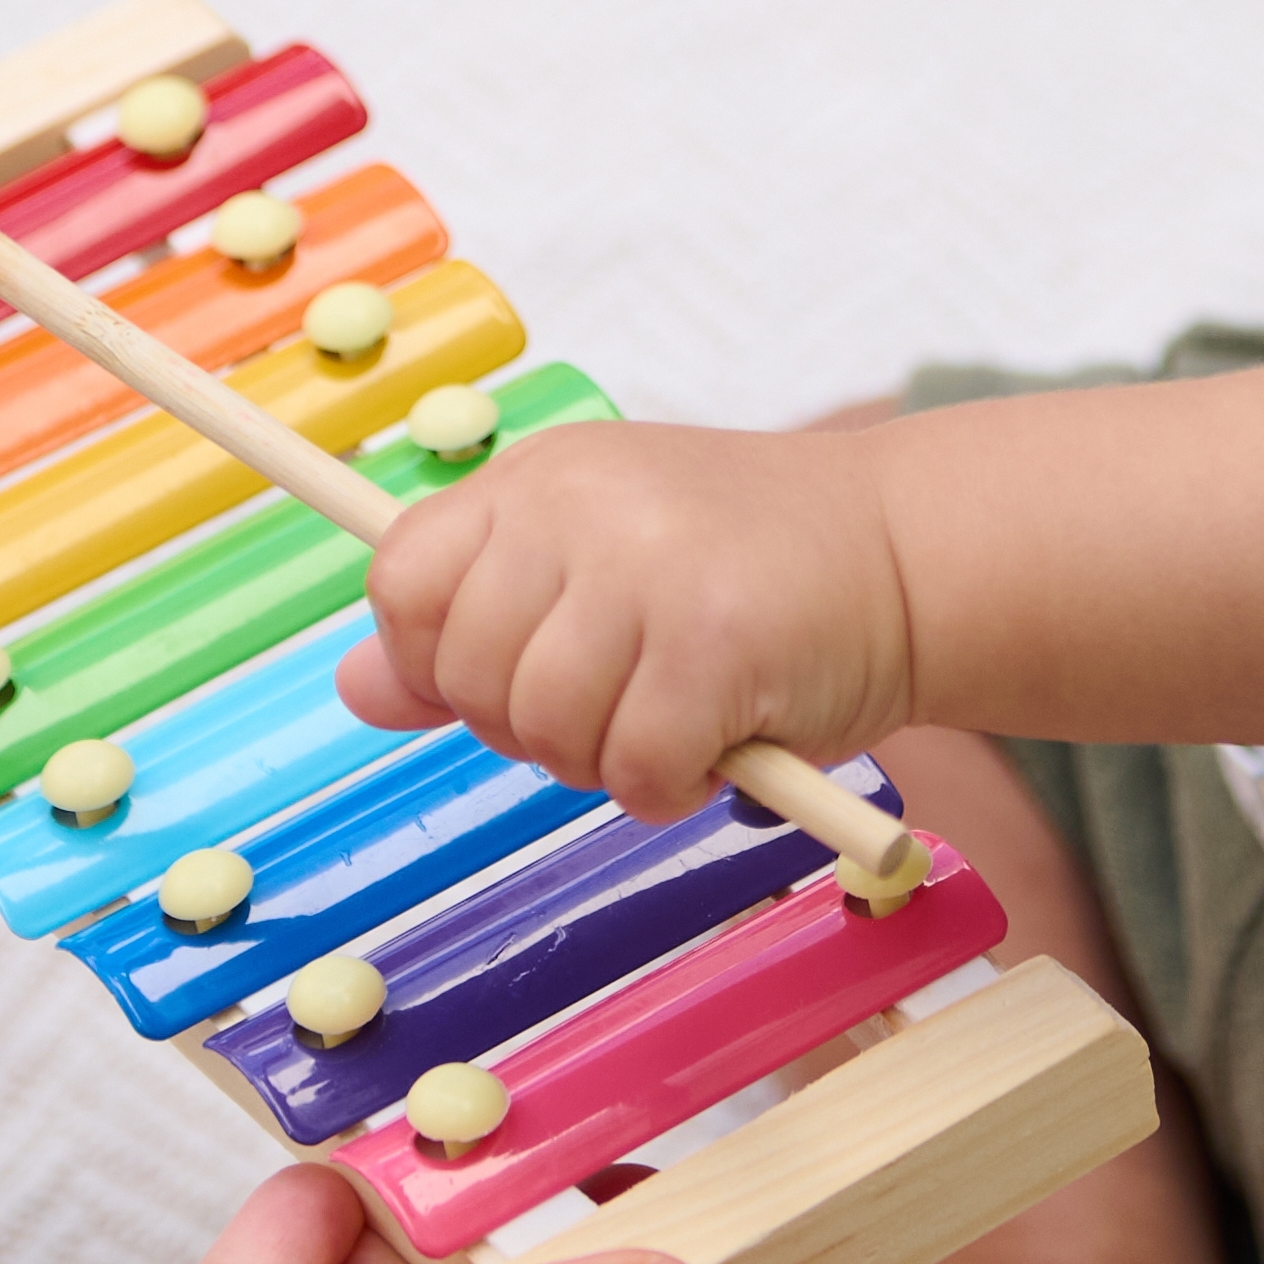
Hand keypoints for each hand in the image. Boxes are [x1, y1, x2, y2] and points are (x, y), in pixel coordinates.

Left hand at [340, 418, 916, 819]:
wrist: (909, 552)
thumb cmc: (748, 574)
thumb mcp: (596, 571)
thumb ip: (477, 624)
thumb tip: (354, 689)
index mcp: (540, 477)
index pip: (402, 579)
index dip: (436, 659)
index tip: (512, 674)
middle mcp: (581, 505)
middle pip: (467, 674)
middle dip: (532, 727)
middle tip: (621, 702)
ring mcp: (648, 568)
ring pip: (547, 730)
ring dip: (609, 762)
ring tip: (676, 719)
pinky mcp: (715, 640)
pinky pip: (635, 766)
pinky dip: (672, 786)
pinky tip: (720, 743)